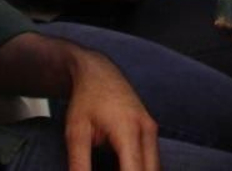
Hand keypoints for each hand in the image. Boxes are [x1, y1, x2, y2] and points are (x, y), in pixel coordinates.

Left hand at [62, 47, 159, 170]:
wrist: (98, 72)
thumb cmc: (85, 101)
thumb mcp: (76, 134)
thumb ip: (79, 165)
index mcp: (128, 130)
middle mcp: (146, 130)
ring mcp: (152, 130)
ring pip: (155, 168)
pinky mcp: (151, 130)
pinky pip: (153, 160)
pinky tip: (126, 170)